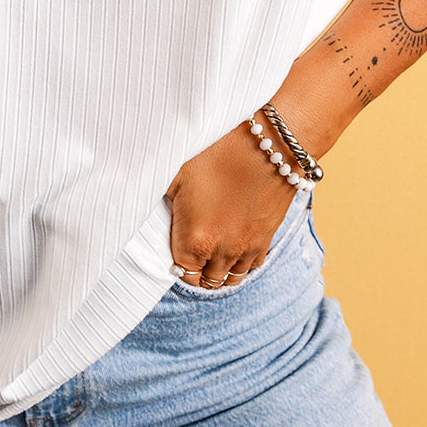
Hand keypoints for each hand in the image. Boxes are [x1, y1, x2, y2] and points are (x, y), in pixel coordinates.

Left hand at [165, 121, 296, 286]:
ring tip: (213, 258)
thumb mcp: (178, 173)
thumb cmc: (219, 154)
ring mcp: (246, 247)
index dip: (178, 268)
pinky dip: (243, 263)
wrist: (267, 145)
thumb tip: (159, 211)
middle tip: (193, 257)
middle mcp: (221, 251)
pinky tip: (236, 249)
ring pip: (232, 278)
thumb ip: (165, 201)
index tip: (177, 258)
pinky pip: (254, 266)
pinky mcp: (266, 238)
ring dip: (220, 272)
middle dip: (198, 272)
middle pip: (207, 281)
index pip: (183, 274)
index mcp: (194, 239)